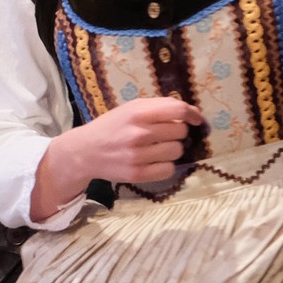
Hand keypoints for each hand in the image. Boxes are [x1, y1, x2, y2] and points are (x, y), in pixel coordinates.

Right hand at [34, 97, 205, 218]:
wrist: (85, 151)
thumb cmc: (112, 126)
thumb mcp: (131, 108)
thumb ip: (158, 107)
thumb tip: (190, 112)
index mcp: (138, 113)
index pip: (178, 111)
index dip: (193, 114)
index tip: (197, 119)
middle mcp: (139, 134)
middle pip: (181, 132)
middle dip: (178, 132)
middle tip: (165, 134)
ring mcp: (138, 156)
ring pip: (177, 151)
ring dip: (172, 149)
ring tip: (158, 148)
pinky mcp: (138, 175)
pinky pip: (169, 170)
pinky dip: (166, 165)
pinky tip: (155, 161)